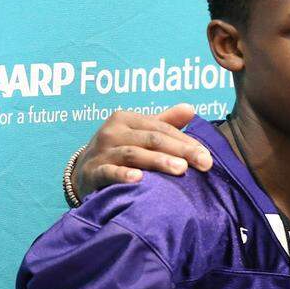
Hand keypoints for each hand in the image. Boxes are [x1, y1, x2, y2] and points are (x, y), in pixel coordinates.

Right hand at [72, 104, 213, 197]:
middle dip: (181, 151)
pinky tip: (138, 179)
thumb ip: (165, 122)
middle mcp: (113, 131)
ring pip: (134, 154)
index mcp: (127, 119)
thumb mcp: (140, 133)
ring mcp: (102, 151)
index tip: (207, 156)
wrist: (82, 172)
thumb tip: (191, 109)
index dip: (186, 141)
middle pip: (152, 139)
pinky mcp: (92, 171)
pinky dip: (123, 175)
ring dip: (158, 161)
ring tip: (181, 169)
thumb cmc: (119, 150)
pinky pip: (109, 172)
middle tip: (204, 163)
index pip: (162, 129)